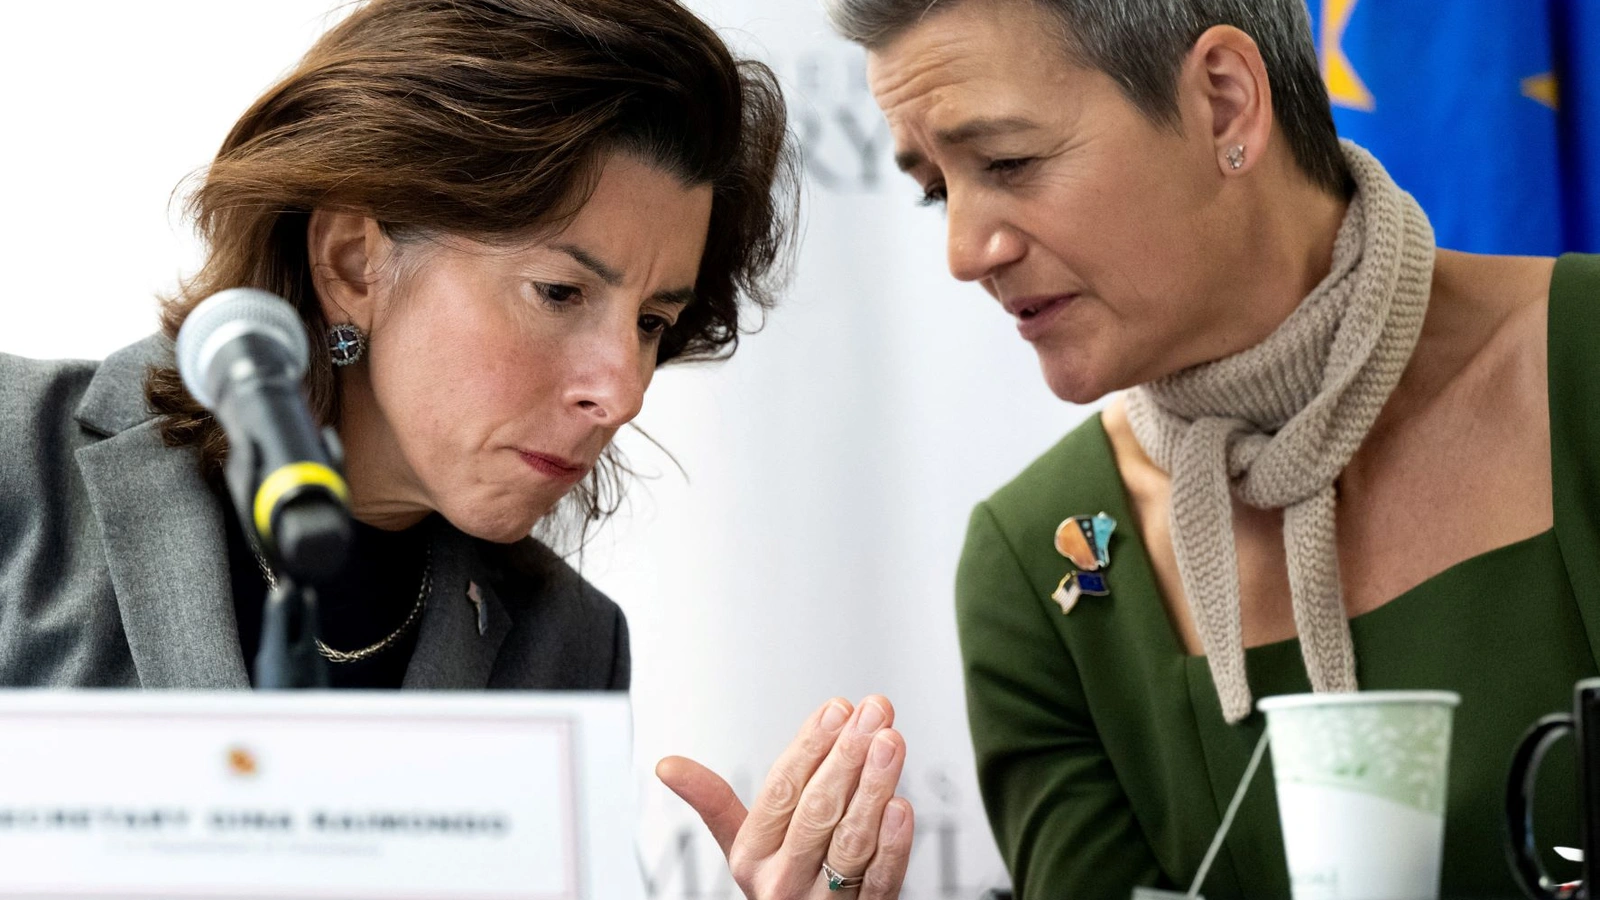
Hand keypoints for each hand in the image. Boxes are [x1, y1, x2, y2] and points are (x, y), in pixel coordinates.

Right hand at [657, 695, 913, 898]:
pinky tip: (901, 806)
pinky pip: (880, 880)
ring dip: (874, 787)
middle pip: (816, 811)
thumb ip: (714, 801)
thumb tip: (666, 764)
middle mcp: (782, 881)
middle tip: (873, 712)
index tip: (837, 708)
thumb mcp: (742, 845)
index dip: (810, 746)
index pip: (781, 792)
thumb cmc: (781, 882)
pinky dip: (892, 844)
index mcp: (751, 856)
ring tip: (891, 742)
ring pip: (850, 842)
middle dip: (847, 755)